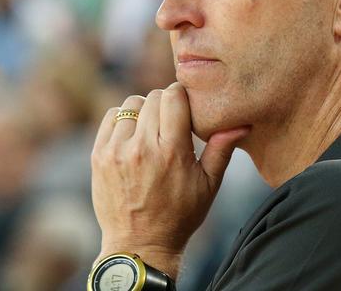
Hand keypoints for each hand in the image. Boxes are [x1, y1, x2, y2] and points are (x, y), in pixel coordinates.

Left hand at [91, 82, 248, 277]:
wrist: (139, 244)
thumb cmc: (180, 215)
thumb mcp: (209, 184)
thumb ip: (222, 149)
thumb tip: (241, 124)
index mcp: (172, 151)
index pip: (173, 96)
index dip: (183, 97)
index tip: (187, 108)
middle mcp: (142, 147)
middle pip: (154, 97)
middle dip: (166, 103)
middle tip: (173, 122)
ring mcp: (117, 150)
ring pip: (132, 104)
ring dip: (145, 111)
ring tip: (152, 130)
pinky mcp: (99, 155)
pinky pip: (111, 117)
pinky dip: (124, 120)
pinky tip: (134, 136)